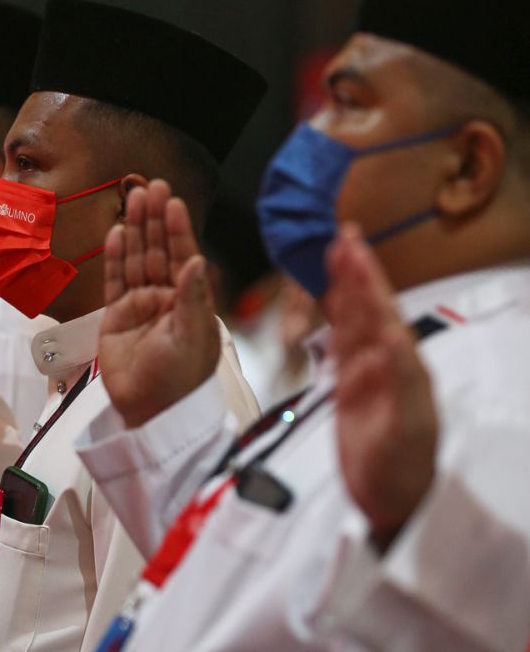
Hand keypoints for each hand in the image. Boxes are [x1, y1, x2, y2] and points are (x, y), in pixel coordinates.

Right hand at [100, 179, 220, 427]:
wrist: (150, 411)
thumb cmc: (179, 379)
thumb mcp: (191, 337)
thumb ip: (192, 297)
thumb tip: (196, 260)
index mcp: (190, 301)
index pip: (183, 256)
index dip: (178, 229)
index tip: (173, 202)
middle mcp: (166, 298)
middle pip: (159, 251)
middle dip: (156, 220)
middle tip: (151, 186)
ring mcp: (141, 306)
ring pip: (137, 260)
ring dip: (136, 230)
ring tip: (132, 198)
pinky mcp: (117, 317)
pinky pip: (115, 281)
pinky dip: (115, 258)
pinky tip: (116, 234)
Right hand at [328, 224, 437, 549]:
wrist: (391, 504)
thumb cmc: (402, 470)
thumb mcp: (405, 428)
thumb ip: (399, 381)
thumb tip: (388, 335)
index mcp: (401, 366)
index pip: (380, 310)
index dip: (365, 277)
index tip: (352, 245)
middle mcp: (385, 364)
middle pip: (367, 307)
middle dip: (356, 271)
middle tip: (344, 235)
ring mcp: (367, 377)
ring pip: (354, 321)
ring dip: (347, 288)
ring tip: (339, 256)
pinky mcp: (350, 392)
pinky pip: (342, 346)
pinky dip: (336, 320)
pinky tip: (334, 304)